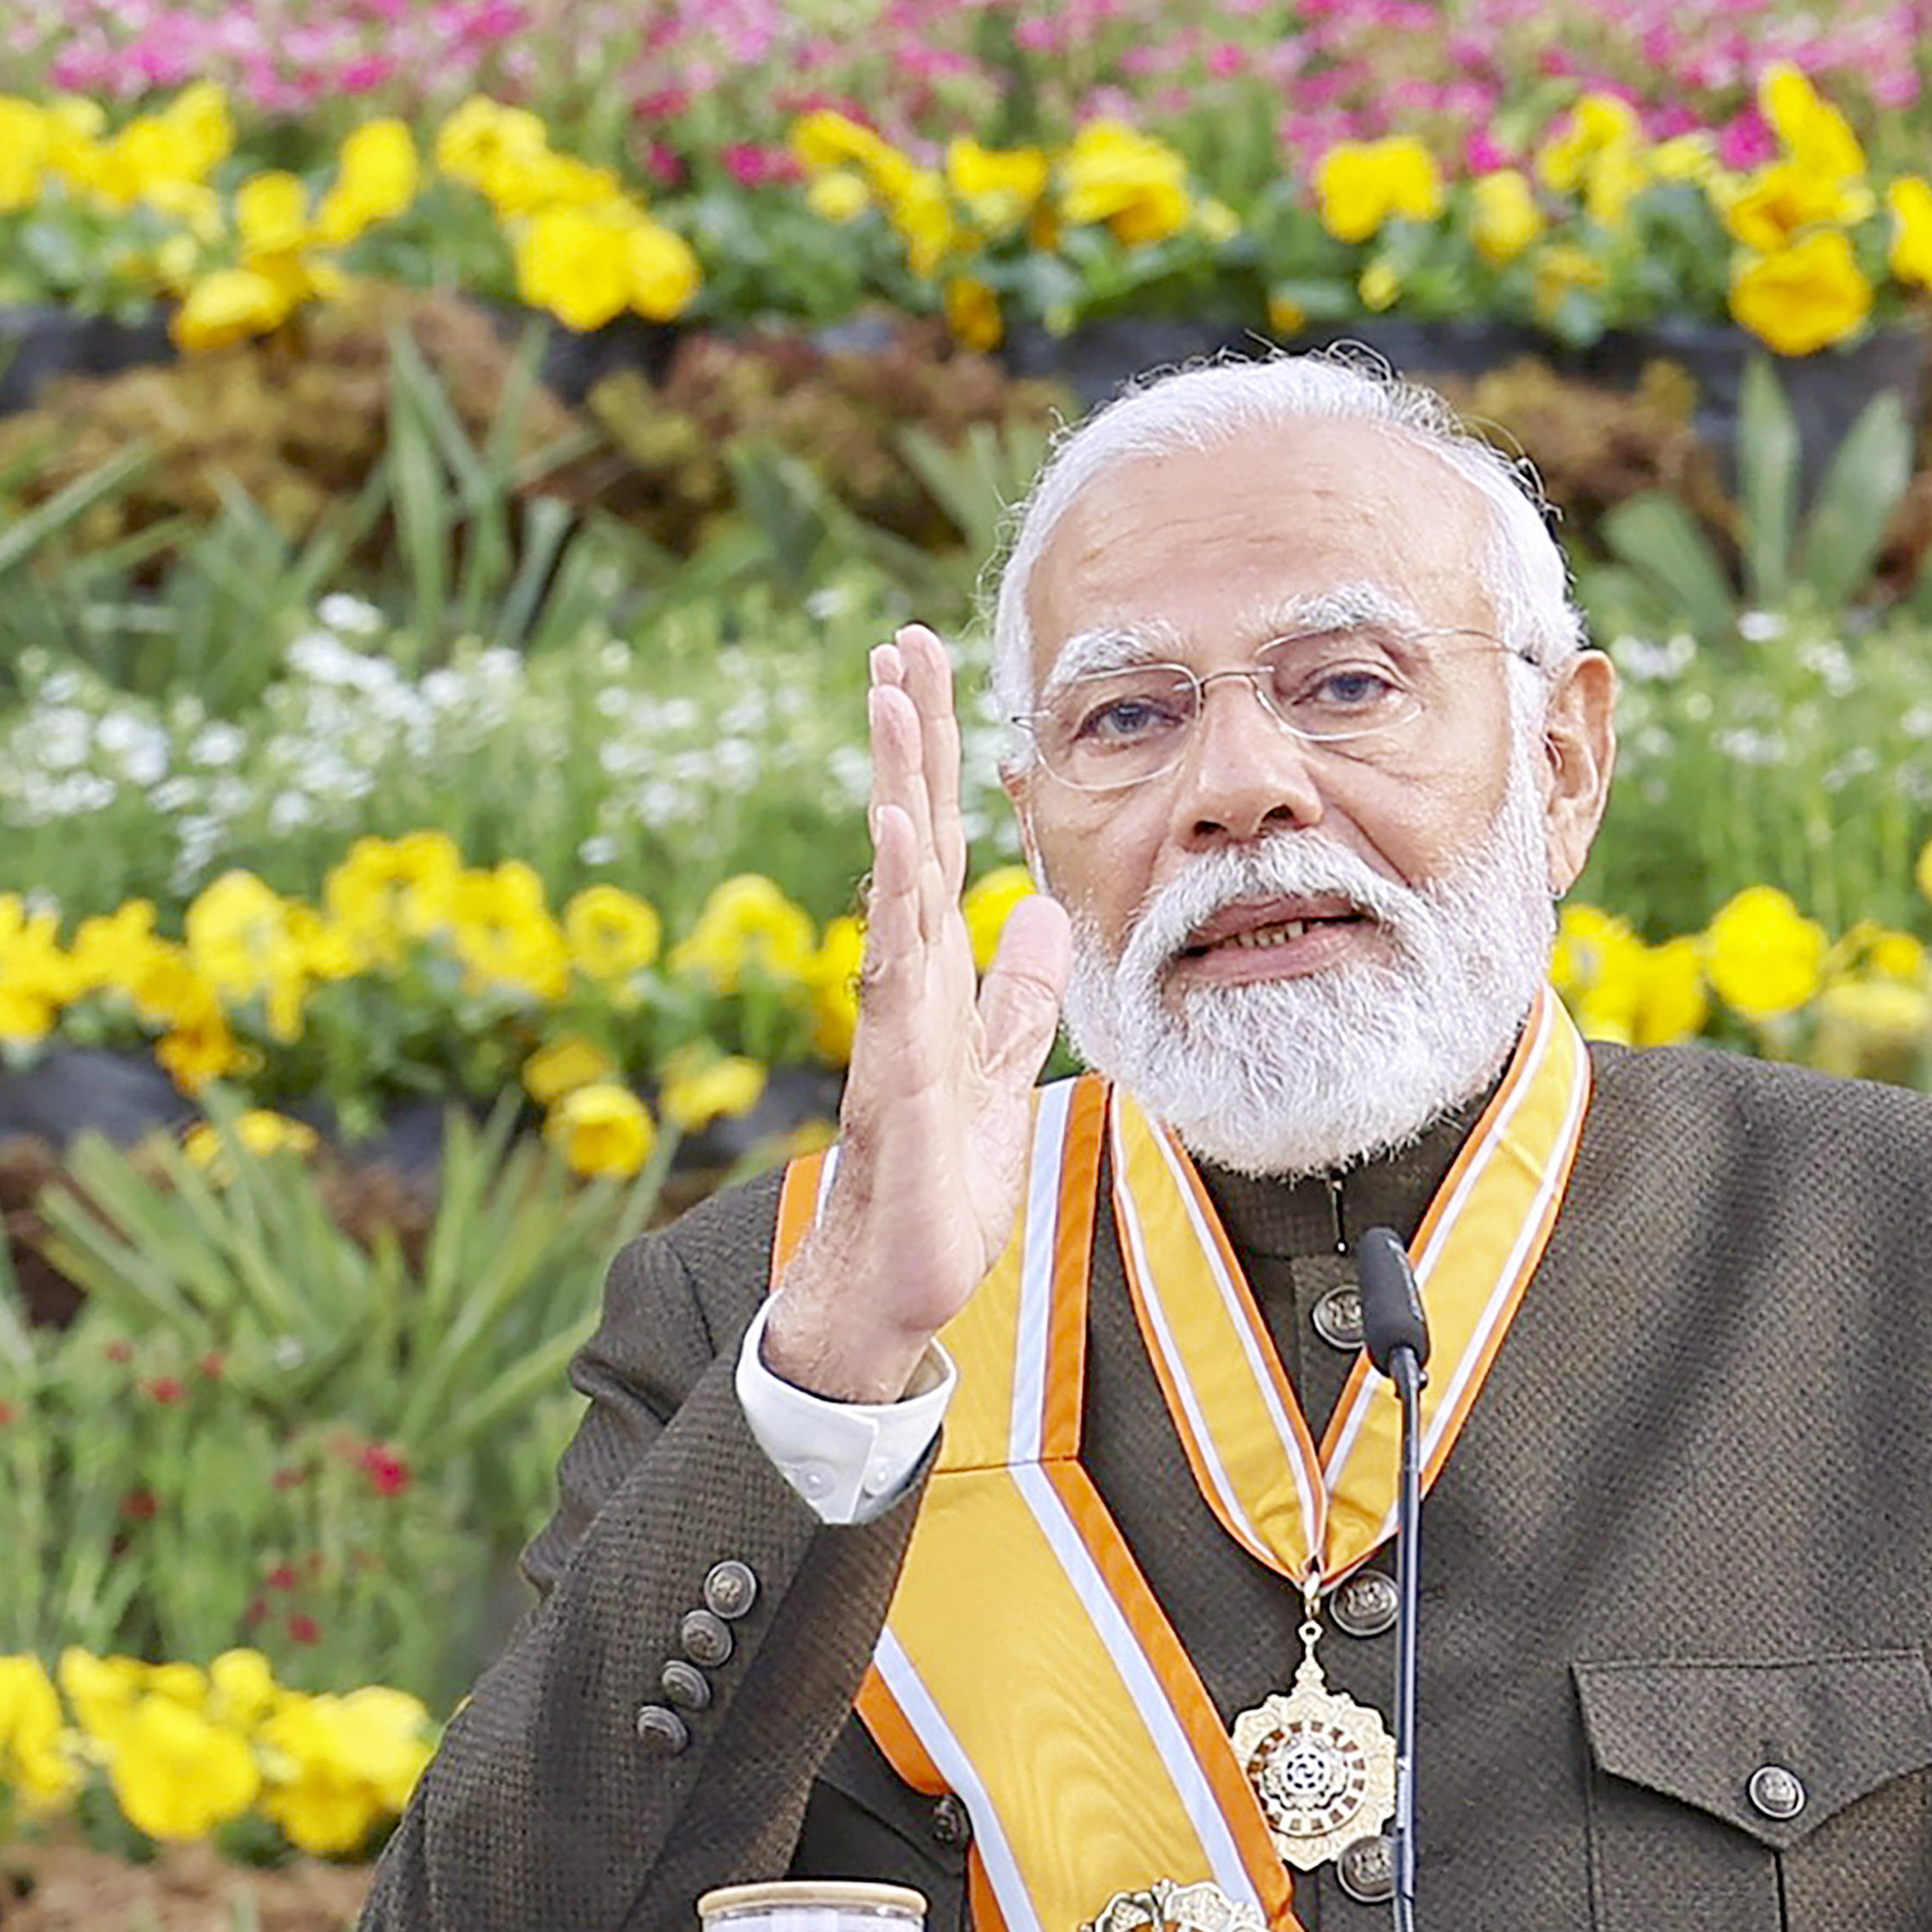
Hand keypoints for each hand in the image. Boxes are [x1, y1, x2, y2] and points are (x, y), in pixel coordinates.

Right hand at [758, 627, 1070, 1405]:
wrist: (894, 1291)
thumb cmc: (938, 1190)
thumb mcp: (998, 1072)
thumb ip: (1016, 995)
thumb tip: (1040, 910)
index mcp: (932, 979)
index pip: (932, 844)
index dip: (934, 759)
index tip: (928, 669)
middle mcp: (903, 985)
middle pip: (904, 838)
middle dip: (906, 740)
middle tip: (902, 640)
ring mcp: (895, 1026)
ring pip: (892, 886)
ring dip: (893, 791)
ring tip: (891, 702)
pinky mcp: (900, 1078)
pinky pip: (895, 977)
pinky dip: (895, 902)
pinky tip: (895, 836)